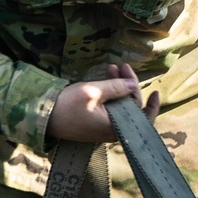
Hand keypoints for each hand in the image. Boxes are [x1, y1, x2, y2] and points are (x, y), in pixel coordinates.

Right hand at [46, 63, 160, 142]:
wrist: (42, 118)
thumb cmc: (67, 105)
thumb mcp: (92, 92)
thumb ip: (115, 88)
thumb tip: (132, 85)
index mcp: (115, 127)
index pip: (141, 117)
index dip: (151, 106)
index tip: (155, 91)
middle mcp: (111, 131)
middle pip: (131, 108)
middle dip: (129, 85)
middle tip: (123, 66)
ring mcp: (102, 128)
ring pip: (120, 106)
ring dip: (119, 86)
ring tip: (112, 66)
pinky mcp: (94, 123)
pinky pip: (110, 108)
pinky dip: (111, 92)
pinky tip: (107, 76)